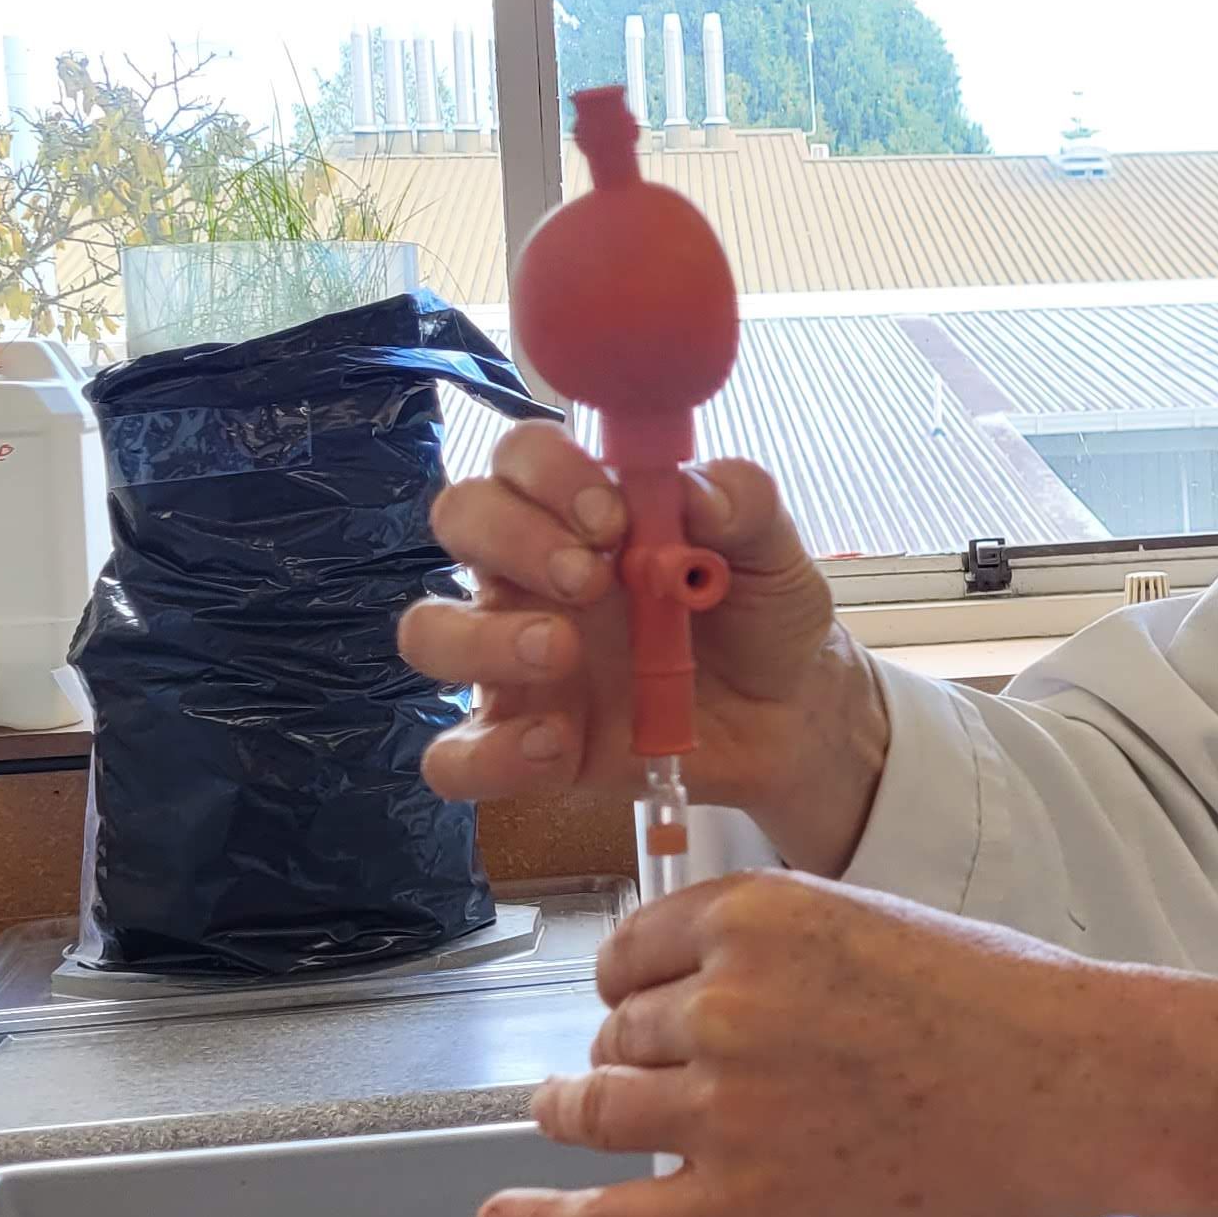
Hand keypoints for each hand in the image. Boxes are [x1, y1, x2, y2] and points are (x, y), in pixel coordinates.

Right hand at [400, 423, 890, 874]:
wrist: (787, 715)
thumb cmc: (760, 614)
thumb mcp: (772, 550)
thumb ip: (743, 504)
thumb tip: (695, 490)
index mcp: (580, 513)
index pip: (520, 458)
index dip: (549, 473)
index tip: (611, 516)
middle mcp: (529, 575)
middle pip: (460, 520)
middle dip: (513, 537)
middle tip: (589, 578)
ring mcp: (514, 662)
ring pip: (430, 633)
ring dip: (483, 638)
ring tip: (561, 649)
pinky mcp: (523, 746)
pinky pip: (457, 758)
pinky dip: (492, 754)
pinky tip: (559, 743)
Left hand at [477, 869, 1217, 1216]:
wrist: (1073, 1083)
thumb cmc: (1000, 1003)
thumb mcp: (868, 921)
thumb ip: (774, 953)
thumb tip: (698, 1001)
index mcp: (752, 917)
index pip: (632, 954)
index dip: (633, 987)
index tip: (640, 1004)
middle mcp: (722, 1002)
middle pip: (617, 1035)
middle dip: (630, 1055)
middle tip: (660, 1077)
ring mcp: (725, 1107)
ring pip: (601, 1111)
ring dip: (581, 1114)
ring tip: (568, 1118)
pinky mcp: (743, 1202)